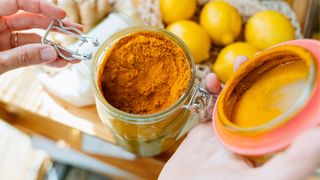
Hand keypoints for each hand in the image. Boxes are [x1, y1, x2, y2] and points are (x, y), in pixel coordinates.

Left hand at [0, 0, 81, 74]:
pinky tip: (59, 62)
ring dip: (54, 47)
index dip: (42, 6)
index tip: (61, 15)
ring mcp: (2, 37)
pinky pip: (30, 51)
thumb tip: (51, 53)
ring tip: (71, 56)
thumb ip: (22, 56)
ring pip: (34, 38)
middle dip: (56, 28)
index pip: (19, 2)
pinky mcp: (7, 51)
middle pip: (31, 19)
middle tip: (76, 32)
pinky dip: (44, 57)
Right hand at [159, 56, 319, 179]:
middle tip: (258, 58)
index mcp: (269, 148)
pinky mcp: (206, 128)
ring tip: (237, 62)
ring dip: (236, 78)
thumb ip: (296, 162)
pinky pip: (210, 103)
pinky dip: (210, 89)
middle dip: (260, 78)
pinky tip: (209, 81)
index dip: (287, 91)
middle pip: (259, 101)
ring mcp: (227, 131)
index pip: (285, 115)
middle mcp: (251, 137)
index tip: (287, 69)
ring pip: (235, 97)